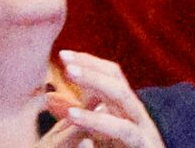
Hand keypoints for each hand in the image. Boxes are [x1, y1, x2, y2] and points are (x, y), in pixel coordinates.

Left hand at [40, 52, 166, 147]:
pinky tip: (74, 116)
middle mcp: (137, 116)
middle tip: (65, 61)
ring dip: (96, 83)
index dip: (89, 62)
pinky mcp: (144, 146)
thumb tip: (50, 97)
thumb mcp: (97, 135)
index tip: (64, 55)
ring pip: (123, 97)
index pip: (112, 75)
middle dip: (91, 69)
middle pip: (117, 81)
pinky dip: (98, 120)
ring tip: (69, 75)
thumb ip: (79, 116)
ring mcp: (144, 131)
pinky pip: (123, 130)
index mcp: (127, 109)